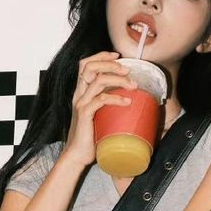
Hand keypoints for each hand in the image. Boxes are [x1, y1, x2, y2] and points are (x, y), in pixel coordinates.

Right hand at [63, 51, 136, 165]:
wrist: (77, 155)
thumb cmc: (90, 137)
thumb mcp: (98, 115)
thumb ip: (107, 105)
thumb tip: (130, 99)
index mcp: (81, 92)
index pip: (85, 64)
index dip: (101, 55)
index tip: (117, 55)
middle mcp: (78, 94)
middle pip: (90, 66)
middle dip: (111, 64)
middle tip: (128, 70)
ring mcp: (81, 103)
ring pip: (98, 80)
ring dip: (118, 80)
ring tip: (133, 85)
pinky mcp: (84, 114)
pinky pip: (101, 100)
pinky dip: (116, 98)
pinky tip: (127, 101)